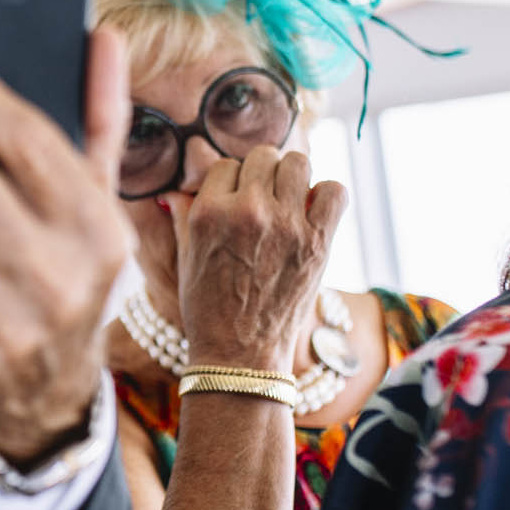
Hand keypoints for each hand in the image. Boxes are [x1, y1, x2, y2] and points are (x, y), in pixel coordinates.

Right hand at [167, 145, 344, 371]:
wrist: (239, 353)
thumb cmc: (208, 308)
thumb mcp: (186, 256)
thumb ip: (185, 214)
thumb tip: (175, 187)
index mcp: (208, 212)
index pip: (226, 164)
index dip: (232, 181)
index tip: (236, 199)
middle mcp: (246, 211)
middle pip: (263, 157)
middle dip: (262, 174)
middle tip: (264, 199)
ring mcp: (285, 225)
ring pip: (299, 163)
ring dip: (294, 177)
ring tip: (289, 201)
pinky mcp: (317, 241)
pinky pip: (334, 191)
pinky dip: (327, 196)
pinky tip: (314, 212)